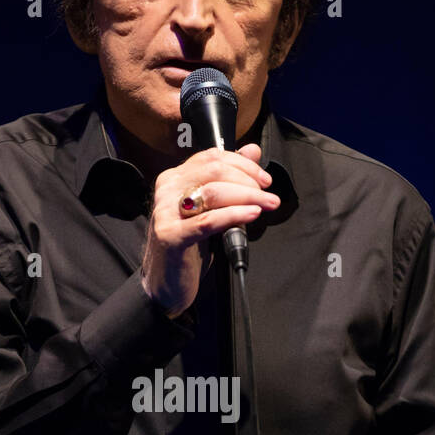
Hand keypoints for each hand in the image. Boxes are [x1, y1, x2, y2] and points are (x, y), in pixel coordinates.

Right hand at [141, 144, 279, 316]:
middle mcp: (167, 190)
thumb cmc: (189, 247)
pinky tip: (252, 214)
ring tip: (267, 204)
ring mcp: (166, 213)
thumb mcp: (212, 209)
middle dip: (248, 180)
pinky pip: (208, 221)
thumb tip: (252, 150)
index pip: (211, 158)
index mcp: (174, 178)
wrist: (167, 284)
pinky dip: (234, 215)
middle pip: (214, 171)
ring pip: (213, 192)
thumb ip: (230, 178)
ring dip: (247, 196)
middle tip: (268, 194)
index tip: (264, 179)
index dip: (243, 164)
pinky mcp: (171, 236)